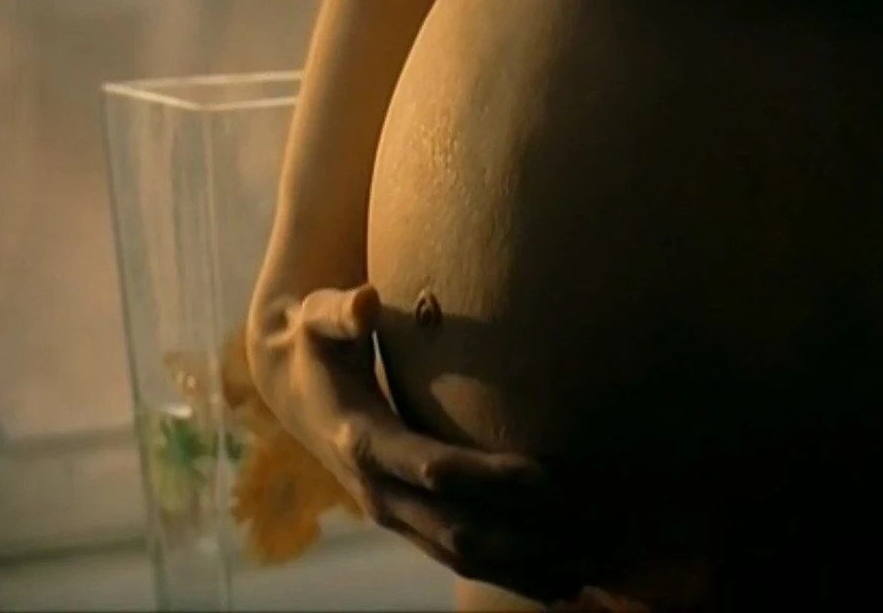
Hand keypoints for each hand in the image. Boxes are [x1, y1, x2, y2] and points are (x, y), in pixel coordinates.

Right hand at [246, 284, 581, 602]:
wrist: (295, 393)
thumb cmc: (320, 346)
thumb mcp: (320, 322)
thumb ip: (340, 313)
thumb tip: (364, 299)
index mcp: (364, 441)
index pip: (433, 468)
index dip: (488, 476)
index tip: (544, 477)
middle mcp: (378, 491)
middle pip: (457, 529)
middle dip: (522, 540)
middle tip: (586, 538)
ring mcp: (393, 514)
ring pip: (463, 556)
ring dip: (524, 569)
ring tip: (587, 573)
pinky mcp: (408, 524)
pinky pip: (460, 560)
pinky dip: (509, 576)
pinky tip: (558, 585)